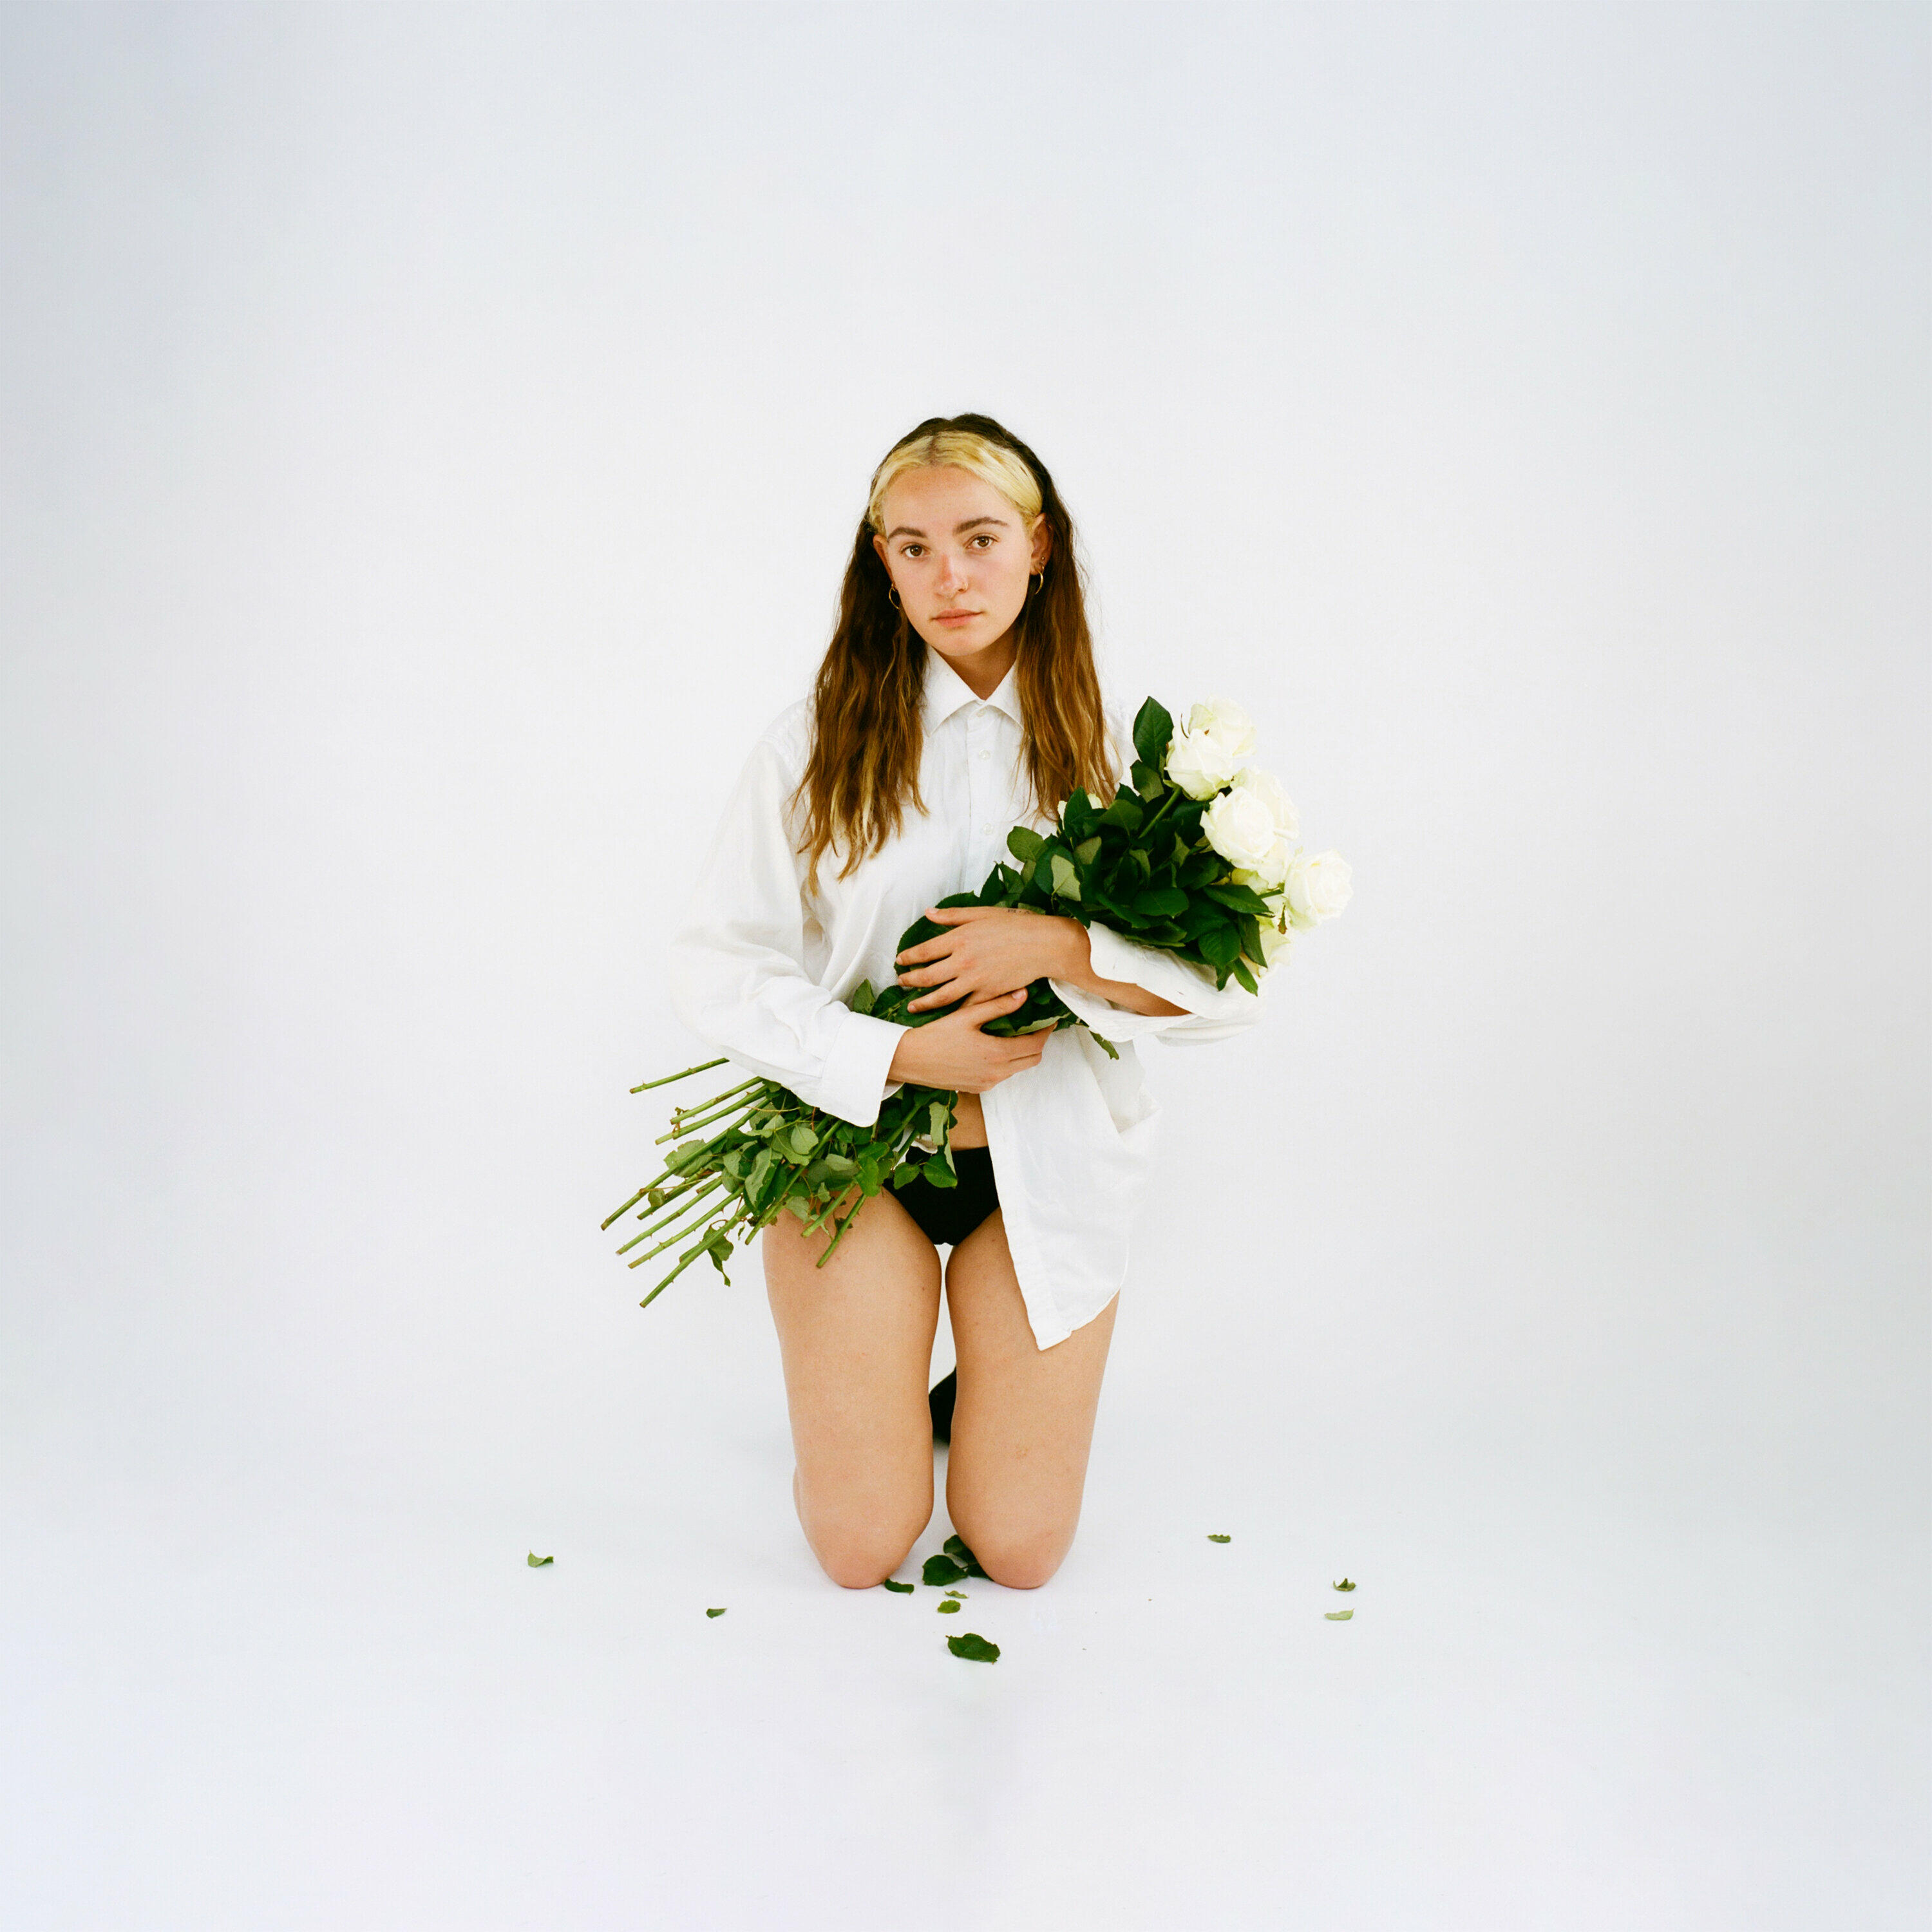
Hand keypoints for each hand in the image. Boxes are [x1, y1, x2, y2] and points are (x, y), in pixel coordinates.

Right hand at [886, 988, 1047, 1092]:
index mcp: (997, 1054)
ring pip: (1018, 1068)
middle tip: (1034, 1026)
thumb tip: (1024, 994)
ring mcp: (987, 1083)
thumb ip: (998, 1006)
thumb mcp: (967, 1016)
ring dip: (1021, 1053)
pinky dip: (1006, 1063)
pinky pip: (1002, 1076)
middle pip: (1032, 1060)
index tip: (1049, 1020)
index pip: (1035, 1044)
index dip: (1045, 1031)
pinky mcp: (977, 1088)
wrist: (909, 1060)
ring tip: (1014, 1033)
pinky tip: (994, 1047)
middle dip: (1037, 1043)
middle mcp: (996, 1073)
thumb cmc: (935, 1035)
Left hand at [895, 906, 1083, 1013]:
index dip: (908, 957)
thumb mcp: (981, 913)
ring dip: (923, 1002)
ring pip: (940, 996)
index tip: (900, 961)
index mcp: (958, 938)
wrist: (1043, 945)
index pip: (923, 951)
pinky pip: (965, 1007)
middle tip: (901, 983)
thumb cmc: (1015, 925)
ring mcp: (974, 980)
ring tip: (912, 1006)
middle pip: (926, 976)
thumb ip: (953, 915)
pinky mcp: (988, 994)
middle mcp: (962, 961)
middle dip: (909, 981)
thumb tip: (929, 913)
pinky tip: (943, 1017)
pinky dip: (951, 1014)